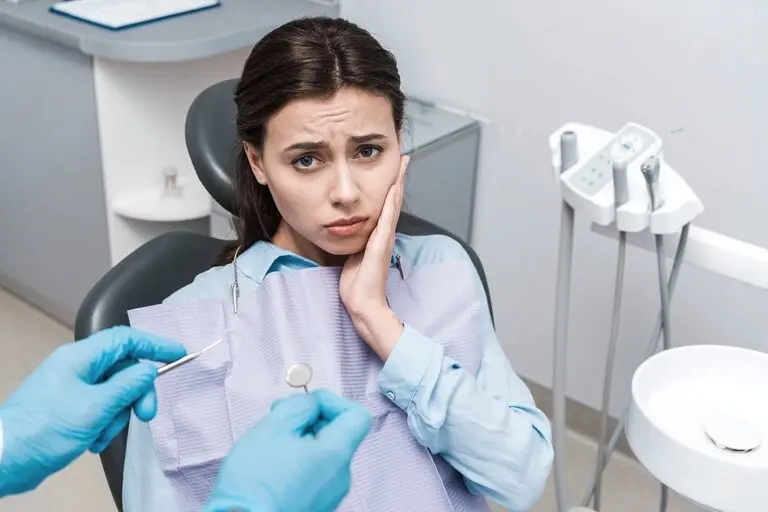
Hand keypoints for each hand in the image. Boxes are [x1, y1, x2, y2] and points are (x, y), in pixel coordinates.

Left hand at [0, 326, 185, 495]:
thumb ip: (128, 386)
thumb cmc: (45, 429)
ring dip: (117, 416)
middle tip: (145, 414)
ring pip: (115, 394)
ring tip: (101, 434)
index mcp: (81, 358)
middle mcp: (77, 369)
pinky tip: (92, 441)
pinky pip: (101, 411)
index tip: (177, 355)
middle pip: (123, 370)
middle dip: (137, 393)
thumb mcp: (96, 407)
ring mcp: (73, 390)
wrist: (5, 461)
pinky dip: (103, 426)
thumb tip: (148, 371)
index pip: (125, 339)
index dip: (154, 344)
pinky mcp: (70, 410)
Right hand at [205, 390, 371, 511]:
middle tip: (280, 418)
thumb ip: (301, 405)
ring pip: (324, 455)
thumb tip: (312, 404)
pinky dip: (299, 464)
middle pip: (338, 435)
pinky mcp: (316, 506)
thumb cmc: (255, 481)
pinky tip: (273, 468)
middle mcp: (340, 476)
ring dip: (302, 442)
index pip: (358, 416)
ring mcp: (330, 495)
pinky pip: (315, 475)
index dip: (333, 401)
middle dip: (310, 421)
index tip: (309, 402)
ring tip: (271, 447)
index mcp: (336, 454)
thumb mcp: (274, 425)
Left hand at [340, 156, 408, 357]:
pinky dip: (390, 204)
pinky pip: (386, 221)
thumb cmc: (357, 286)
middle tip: (404, 159)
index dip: (391, 188)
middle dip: (398, 179)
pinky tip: (393, 190)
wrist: (362, 304)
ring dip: (397, 185)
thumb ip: (356, 245)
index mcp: (378, 238)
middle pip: (393, 201)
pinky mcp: (379, 246)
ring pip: (392, 206)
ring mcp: (383, 240)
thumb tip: (351, 234)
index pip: (386, 207)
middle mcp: (384, 236)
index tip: (394, 170)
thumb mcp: (354, 258)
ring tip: (402, 166)